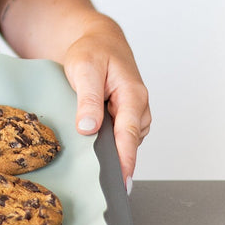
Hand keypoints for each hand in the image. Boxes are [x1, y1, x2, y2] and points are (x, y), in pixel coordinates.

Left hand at [59, 20, 150, 188]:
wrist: (100, 40)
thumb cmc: (93, 50)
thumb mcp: (84, 69)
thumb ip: (87, 99)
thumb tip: (88, 128)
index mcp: (132, 94)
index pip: (129, 135)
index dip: (125, 161)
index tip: (121, 183)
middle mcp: (139, 107)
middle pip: (128, 143)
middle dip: (115, 162)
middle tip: (96, 183)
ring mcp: (135, 114)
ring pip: (124, 142)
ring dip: (109, 151)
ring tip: (89, 160)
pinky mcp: (127, 118)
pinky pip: (120, 137)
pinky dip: (108, 143)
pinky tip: (93, 144)